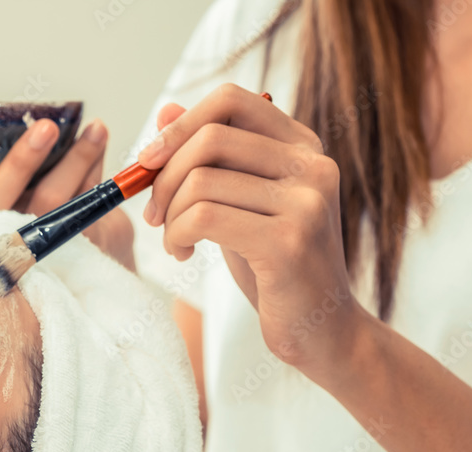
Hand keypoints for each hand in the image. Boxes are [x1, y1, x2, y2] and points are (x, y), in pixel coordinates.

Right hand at [0, 118, 133, 268]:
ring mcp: (22, 251)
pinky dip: (93, 176)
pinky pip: (79, 212)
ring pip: (46, 208)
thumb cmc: (3, 206)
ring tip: (93, 130)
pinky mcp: (63, 254)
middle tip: (46, 127)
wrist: (59, 258)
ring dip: (73, 163)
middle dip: (21, 162)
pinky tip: (98, 145)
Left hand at [137, 83, 368, 381]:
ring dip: (169, 217)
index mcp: (303, 146)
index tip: (149, 162)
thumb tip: (166, 109)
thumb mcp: (240, 203)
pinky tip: (184, 254)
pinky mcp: (289, 240)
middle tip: (153, 215)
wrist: (322, 330)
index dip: (179, 125)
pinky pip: (204, 217)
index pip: (230, 101)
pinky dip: (177, 235)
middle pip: (210, 138)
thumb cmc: (276, 267)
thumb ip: (211, 158)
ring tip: (175, 241)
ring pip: (201, 181)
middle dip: (164, 176)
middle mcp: (313, 165)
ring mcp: (306, 201)